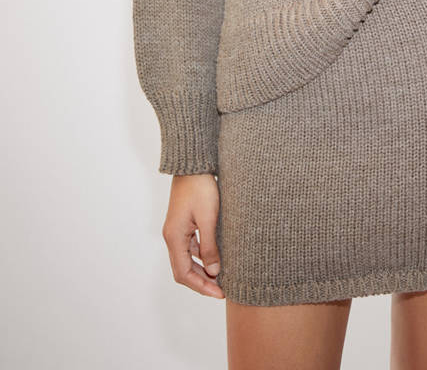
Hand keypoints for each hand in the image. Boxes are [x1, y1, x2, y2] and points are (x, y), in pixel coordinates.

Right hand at [162, 173, 224, 298]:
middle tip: (223, 290)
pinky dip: (201, 257)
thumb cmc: (201, 187)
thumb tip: (214, 272)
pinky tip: (215, 259)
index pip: (183, 274)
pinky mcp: (183, 224)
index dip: (201, 287)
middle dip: (202, 282)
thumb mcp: (209, 218)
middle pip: (183, 270)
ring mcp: (176, 230)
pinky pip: (190, 248)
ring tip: (221, 278)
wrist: (193, 164)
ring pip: (186, 260)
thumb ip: (210, 246)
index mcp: (174, 237)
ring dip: (202, 271)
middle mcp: (171, 236)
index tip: (219, 294)